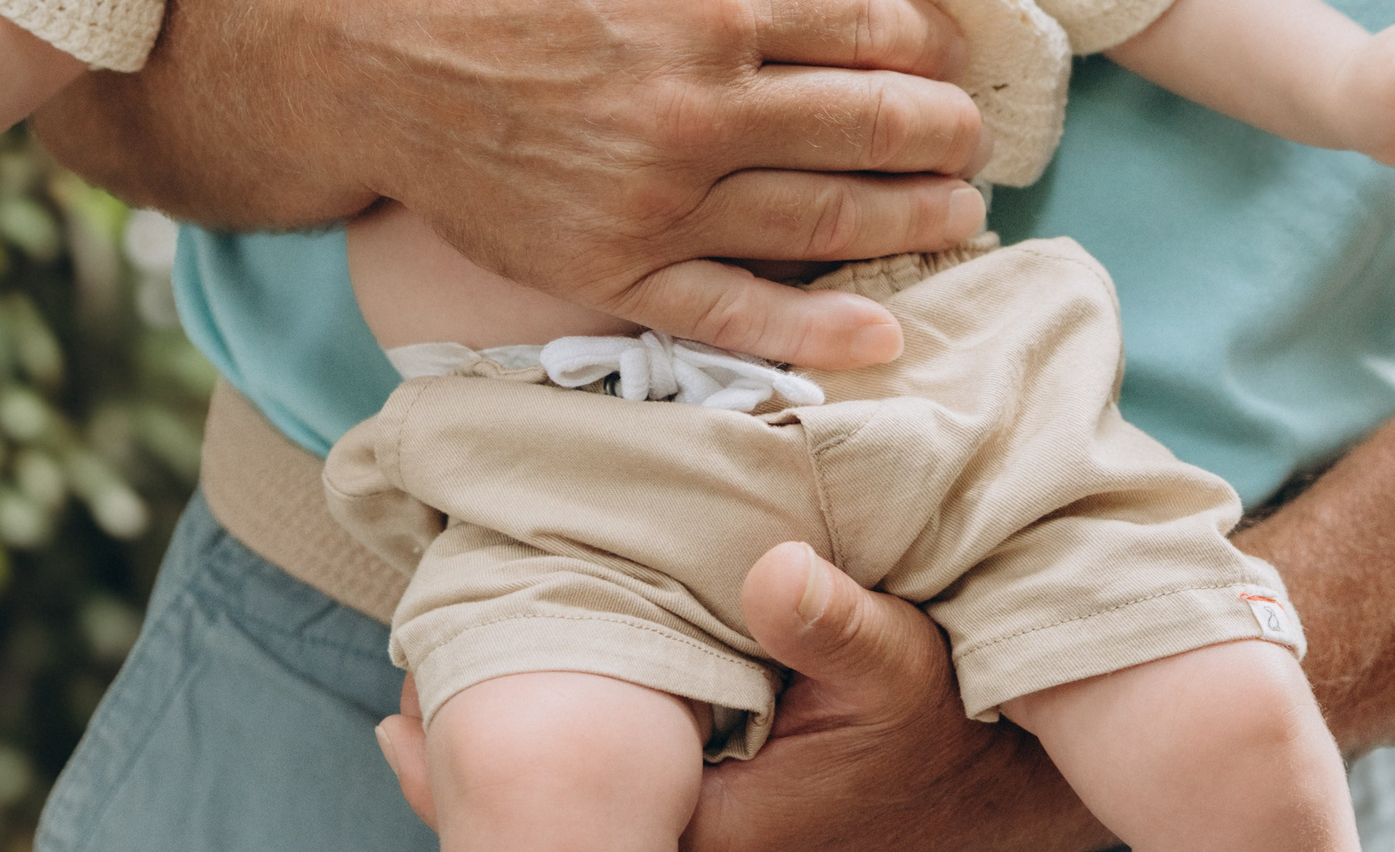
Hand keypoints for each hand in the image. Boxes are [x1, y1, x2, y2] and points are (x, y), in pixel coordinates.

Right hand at [37, 0, 992, 371]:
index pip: (868, 22)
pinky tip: (881, 336)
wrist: (356, 52)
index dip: (926, 32)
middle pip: (870, 126)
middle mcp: (697, 108)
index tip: (944, 42)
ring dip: (912, 221)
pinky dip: (815, 335)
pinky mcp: (611, 268)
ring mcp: (656, 200)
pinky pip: (733, 315)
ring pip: (824, 221)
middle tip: (973, 134)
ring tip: (959, 214)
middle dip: (941, 132)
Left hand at [372, 542, 1108, 850]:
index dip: (487, 769)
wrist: (998, 792)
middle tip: (396, 708)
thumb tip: (772, 571)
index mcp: (718, 830)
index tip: (412, 711)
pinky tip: (506, 722)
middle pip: (560, 828)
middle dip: (477, 775)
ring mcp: (706, 846)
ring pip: (582, 822)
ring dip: (514, 773)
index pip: (572, 817)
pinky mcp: (714, 830)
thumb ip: (834, 619)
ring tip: (417, 715)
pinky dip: (563, 775)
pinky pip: (614, 810)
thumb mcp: (900, 663)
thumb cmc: (945, 726)